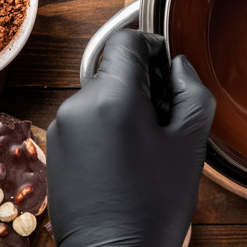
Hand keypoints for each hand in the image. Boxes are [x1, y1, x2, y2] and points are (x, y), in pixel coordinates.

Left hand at [47, 30, 214, 246]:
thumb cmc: (153, 204)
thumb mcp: (190, 142)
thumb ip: (191, 91)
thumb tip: (178, 67)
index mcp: (112, 98)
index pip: (127, 42)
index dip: (153, 47)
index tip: (168, 67)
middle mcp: (77, 105)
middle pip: (115, 70)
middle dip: (143, 84)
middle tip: (167, 117)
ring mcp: (61, 127)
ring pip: (100, 95)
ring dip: (125, 106)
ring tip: (148, 144)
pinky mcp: (54, 147)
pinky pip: (86, 118)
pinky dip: (107, 125)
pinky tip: (126, 157)